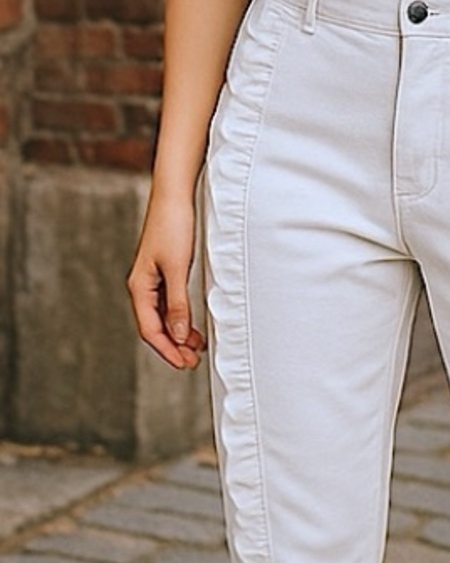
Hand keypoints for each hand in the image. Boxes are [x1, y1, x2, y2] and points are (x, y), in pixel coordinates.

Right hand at [126, 191, 206, 369]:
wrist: (174, 198)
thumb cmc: (173, 227)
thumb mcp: (177, 268)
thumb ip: (178, 303)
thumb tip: (178, 335)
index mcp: (140, 286)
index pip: (149, 328)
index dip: (166, 349)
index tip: (183, 364)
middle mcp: (143, 286)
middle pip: (155, 327)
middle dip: (173, 347)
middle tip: (193, 363)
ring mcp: (154, 281)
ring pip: (163, 318)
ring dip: (178, 336)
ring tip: (197, 350)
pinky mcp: (165, 275)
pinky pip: (170, 306)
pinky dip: (181, 320)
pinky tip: (193, 329)